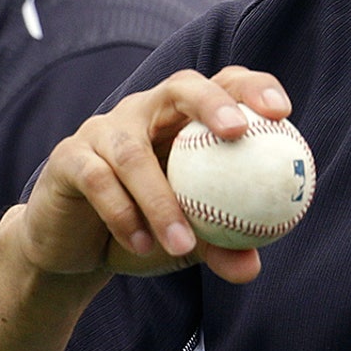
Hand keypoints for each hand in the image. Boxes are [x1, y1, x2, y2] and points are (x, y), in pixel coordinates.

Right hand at [13, 66, 291, 284]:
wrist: (74, 251)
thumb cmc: (144, 231)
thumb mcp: (187, 242)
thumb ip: (219, 247)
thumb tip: (252, 267)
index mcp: (183, 118)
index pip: (224, 83)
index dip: (253, 88)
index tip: (282, 113)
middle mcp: (145, 111)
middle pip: (180, 86)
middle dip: (212, 102)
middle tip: (238, 132)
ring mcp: (103, 129)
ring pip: (133, 150)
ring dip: (160, 200)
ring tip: (183, 243)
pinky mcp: (69, 156)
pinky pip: (97, 179)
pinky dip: (122, 214)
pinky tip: (141, 245)